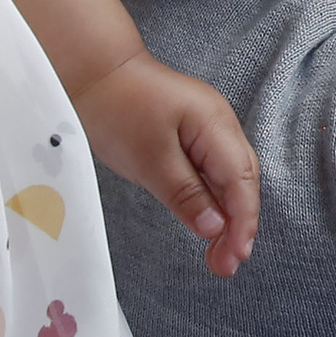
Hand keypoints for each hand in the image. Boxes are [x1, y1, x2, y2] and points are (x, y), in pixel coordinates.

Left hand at [73, 50, 259, 276]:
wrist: (92, 70)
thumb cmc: (117, 108)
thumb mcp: (150, 159)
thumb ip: (186, 194)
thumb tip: (214, 227)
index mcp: (216, 125)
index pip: (242, 181)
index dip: (242, 222)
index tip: (235, 257)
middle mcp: (220, 125)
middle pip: (242, 181)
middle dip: (238, 226)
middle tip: (224, 266)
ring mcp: (206, 128)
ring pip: (227, 179)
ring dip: (226, 216)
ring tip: (218, 255)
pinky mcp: (189, 134)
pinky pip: (210, 171)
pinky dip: (211, 200)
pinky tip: (206, 222)